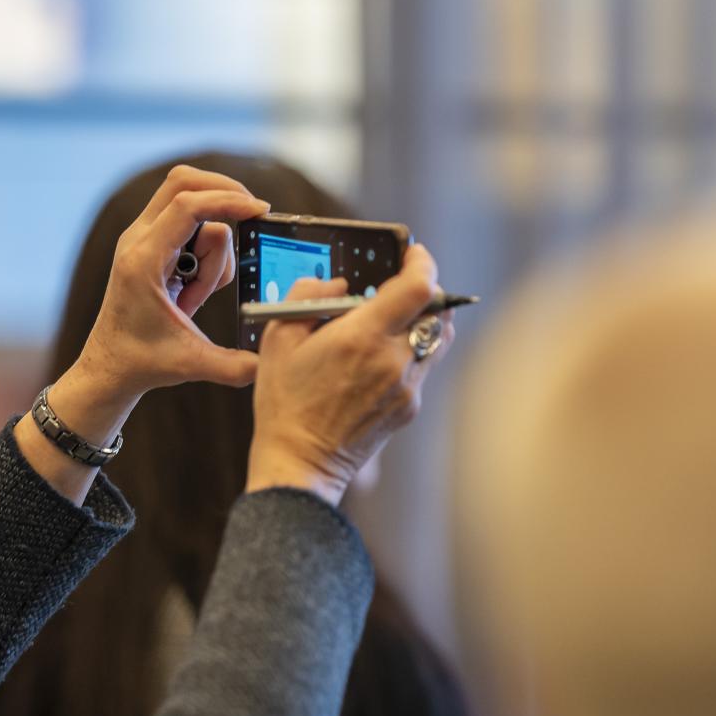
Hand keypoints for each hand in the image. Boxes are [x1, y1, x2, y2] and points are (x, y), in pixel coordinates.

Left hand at [52, 165, 269, 436]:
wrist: (109, 367)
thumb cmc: (141, 362)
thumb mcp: (191, 364)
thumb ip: (234, 366)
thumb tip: (269, 365)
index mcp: (142, 261)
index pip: (187, 206)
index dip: (227, 201)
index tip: (260, 211)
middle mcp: (138, 240)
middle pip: (184, 181)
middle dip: (225, 193)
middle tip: (254, 216)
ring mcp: (143, 238)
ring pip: (194, 209)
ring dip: (215, 248)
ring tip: (196, 296)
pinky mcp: (151, 244)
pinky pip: (190, 227)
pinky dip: (208, 252)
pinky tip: (193, 292)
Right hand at [246, 245, 451, 505]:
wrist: (300, 462)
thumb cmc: (285, 402)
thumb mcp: (279, 338)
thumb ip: (308, 295)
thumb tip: (339, 284)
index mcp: (363, 336)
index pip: (420, 286)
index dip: (422, 262)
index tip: (412, 253)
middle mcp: (394, 360)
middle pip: (437, 310)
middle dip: (421, 291)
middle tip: (397, 288)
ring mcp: (407, 386)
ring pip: (437, 338)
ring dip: (422, 321)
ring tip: (392, 322)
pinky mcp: (410, 406)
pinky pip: (423, 366)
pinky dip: (410, 352)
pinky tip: (379, 359)